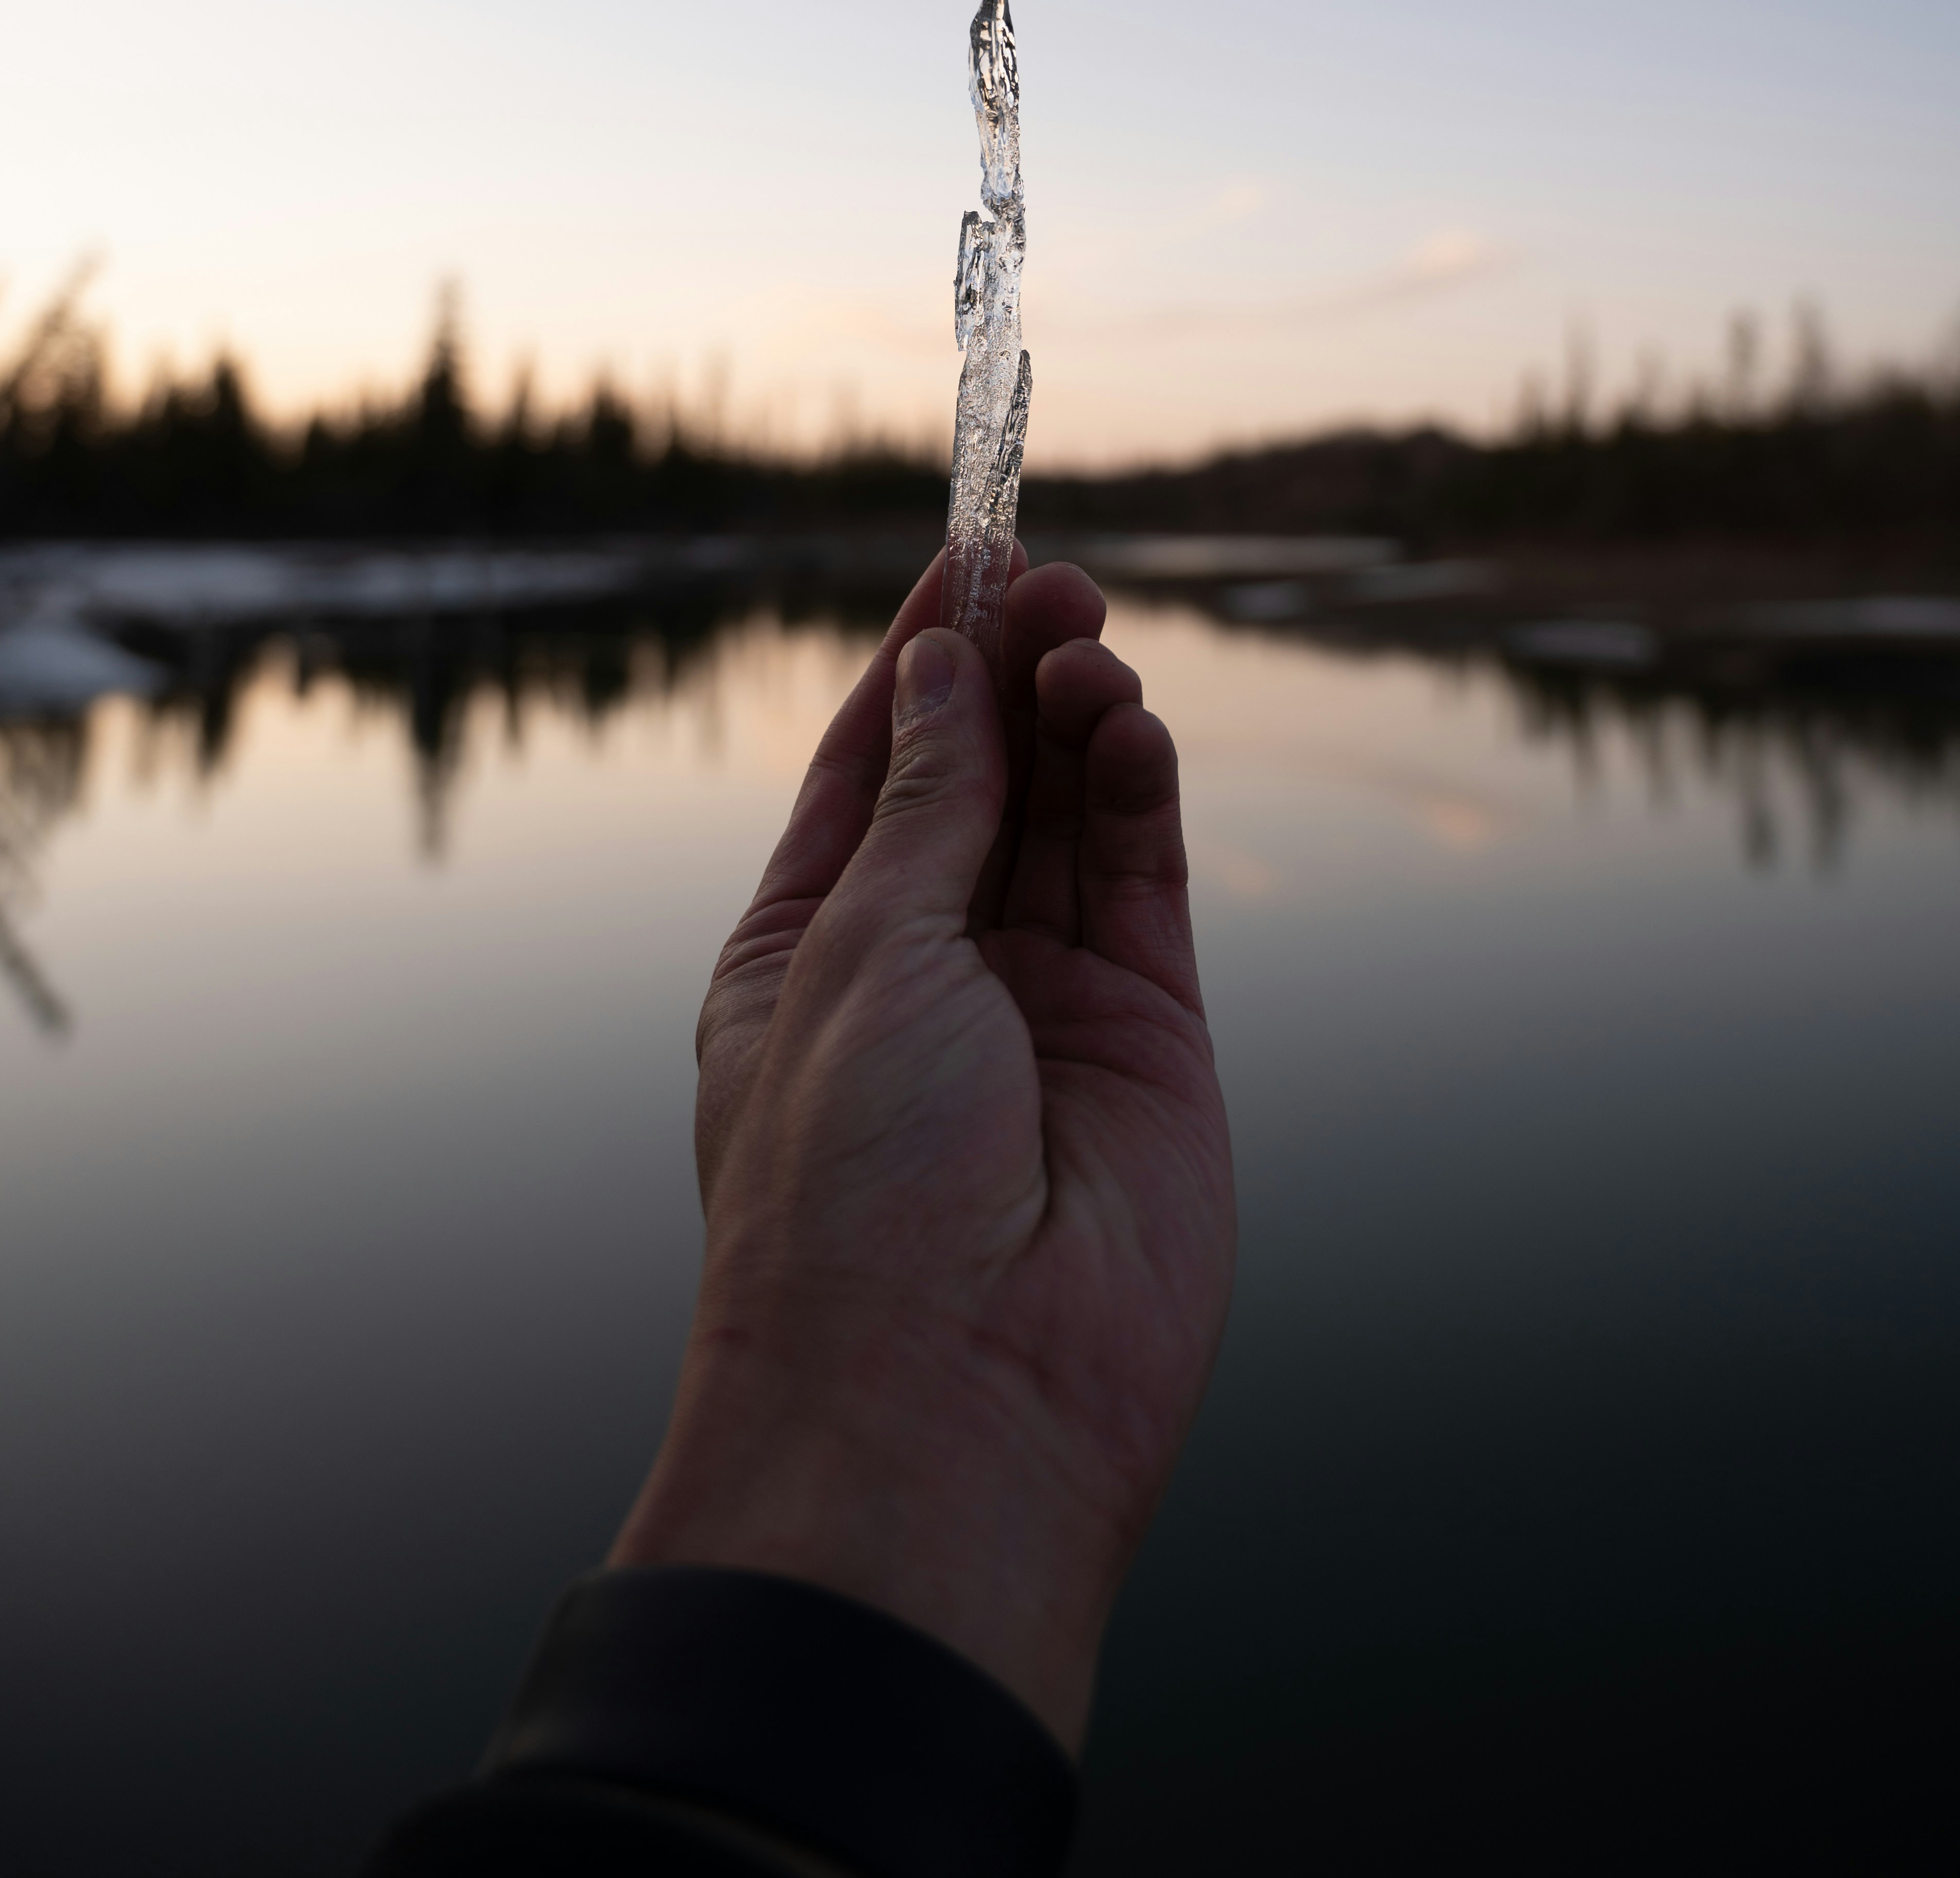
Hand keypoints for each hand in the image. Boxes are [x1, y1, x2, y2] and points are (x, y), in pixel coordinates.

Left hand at [611, 548, 1236, 1751]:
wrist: (950, 1407)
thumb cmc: (850, 1190)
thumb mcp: (861, 957)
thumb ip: (930, 805)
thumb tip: (942, 669)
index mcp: (811, 954)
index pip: (875, 764)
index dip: (920, 658)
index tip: (966, 552)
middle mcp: (930, 970)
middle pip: (982, 775)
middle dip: (1010, 671)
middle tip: (1048, 584)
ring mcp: (1043, 1004)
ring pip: (1069, 815)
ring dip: (1078, 716)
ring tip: (1087, 647)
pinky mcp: (1148, 1036)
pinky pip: (1140, 879)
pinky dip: (1140, 791)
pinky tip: (1128, 724)